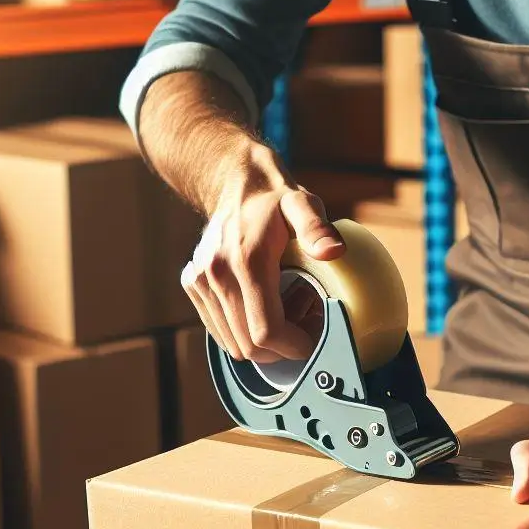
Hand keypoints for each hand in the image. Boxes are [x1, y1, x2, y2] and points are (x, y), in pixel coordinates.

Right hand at [181, 142, 344, 363]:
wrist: (235, 182)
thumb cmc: (276, 199)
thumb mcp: (304, 206)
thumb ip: (317, 229)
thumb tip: (335, 251)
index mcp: (246, 262)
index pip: (266, 332)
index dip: (295, 346)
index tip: (317, 336)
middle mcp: (216, 275)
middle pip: (250, 346)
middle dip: (284, 347)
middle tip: (307, 319)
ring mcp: (200, 281)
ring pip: (234, 343)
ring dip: (265, 340)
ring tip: (289, 308)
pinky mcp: (193, 285)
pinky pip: (221, 331)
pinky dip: (245, 330)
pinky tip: (267, 305)